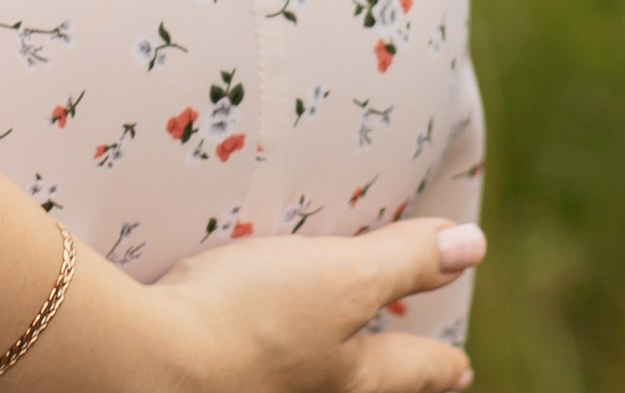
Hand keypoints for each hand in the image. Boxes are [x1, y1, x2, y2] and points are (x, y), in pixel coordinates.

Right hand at [121, 217, 484, 392]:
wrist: (150, 360)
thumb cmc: (253, 319)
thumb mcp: (339, 278)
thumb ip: (402, 261)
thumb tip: (474, 246)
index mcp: (354, 378)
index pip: (414, 368)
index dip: (441, 363)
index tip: (463, 365)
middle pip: (366, 389)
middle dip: (392, 380)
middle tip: (415, 376)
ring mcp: (263, 390)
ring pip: (314, 384)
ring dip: (332, 372)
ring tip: (336, 364)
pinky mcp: (215, 375)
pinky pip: (260, 371)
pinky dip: (274, 363)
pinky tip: (254, 350)